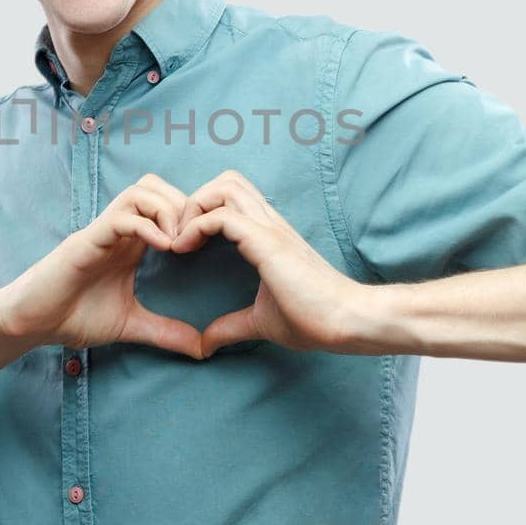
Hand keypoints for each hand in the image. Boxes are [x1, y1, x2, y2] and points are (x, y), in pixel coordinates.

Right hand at [0, 173, 204, 360]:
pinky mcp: (87, 241)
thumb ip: (165, 332)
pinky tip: (163, 248)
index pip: (165, 204)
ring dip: (167, 210)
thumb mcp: (130, 325)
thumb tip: (201, 349)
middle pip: (156, 187)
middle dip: (184, 206)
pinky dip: (146, 226)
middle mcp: (118, 230)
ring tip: (179, 242)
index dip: (190, 217)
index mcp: (130, 242)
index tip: (205, 246)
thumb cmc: (73, 317)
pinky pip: (120, 218)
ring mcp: (102, 232)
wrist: (31, 324)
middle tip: (196, 239)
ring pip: (140, 192)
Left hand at [169, 169, 362, 358]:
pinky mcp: (267, 241)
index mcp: (269, 235)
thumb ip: (232, 326)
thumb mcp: (262, 321)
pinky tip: (185, 249)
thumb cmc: (314, 320)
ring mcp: (269, 228)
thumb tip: (206, 343)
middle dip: (195, 201)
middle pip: (226, 180)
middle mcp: (269, 223)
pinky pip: (221, 216)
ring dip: (193, 207)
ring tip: (180, 240)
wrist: (346, 322)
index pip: (232, 197)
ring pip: (223, 186)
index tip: (183, 246)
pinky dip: (195, 226)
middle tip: (179, 236)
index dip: (201, 212)